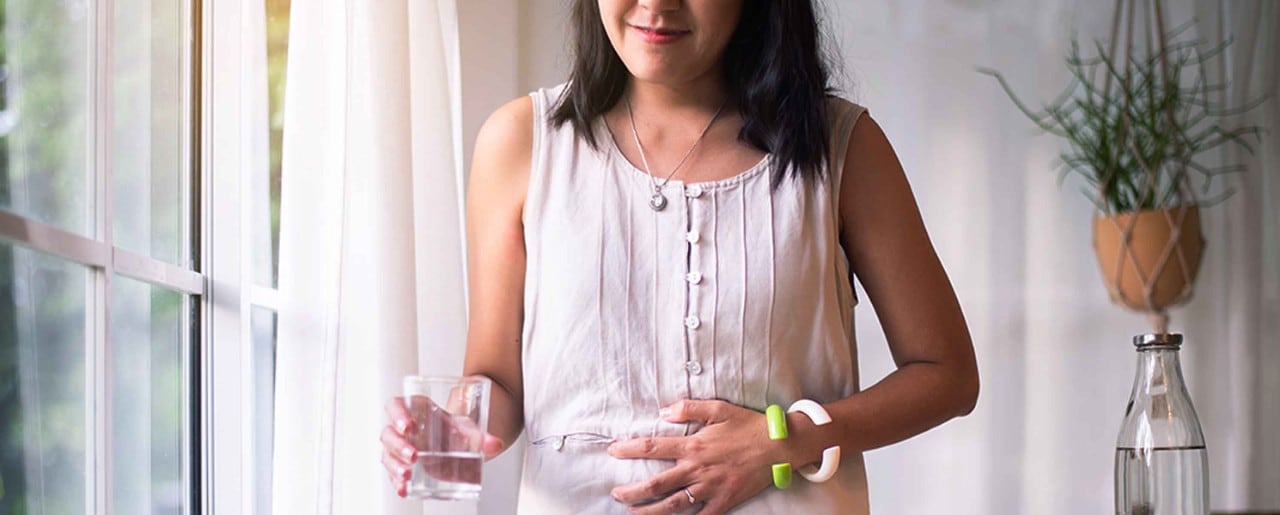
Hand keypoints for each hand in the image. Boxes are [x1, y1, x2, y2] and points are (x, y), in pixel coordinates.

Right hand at [381, 396, 504, 496]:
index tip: (408, 426)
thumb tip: (496, 444)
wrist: (457, 443)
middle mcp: (403, 428)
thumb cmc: (454, 430)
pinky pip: (392, 472)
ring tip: (407, 475)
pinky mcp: (401, 465)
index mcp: (415, 410)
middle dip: (399, 445)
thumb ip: (481, 436)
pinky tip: (403, 489)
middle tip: (414, 456)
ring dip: (394, 464)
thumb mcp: (468, 429)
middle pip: (389, 432)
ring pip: (387, 453)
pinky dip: (395, 481)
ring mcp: (400, 447)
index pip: (397, 406)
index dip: (398, 414)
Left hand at [606, 400, 805, 513]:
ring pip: (673, 505)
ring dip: (650, 510)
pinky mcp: (723, 501)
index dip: (629, 449)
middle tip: (616, 493)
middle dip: (632, 491)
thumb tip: (663, 411)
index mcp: (693, 445)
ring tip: (632, 513)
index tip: (613, 450)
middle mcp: (697, 469)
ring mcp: (710, 488)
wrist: (780, 447)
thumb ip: (689, 408)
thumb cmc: (749, 426)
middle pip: (656, 484)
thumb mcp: (719, 408)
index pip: (652, 447)